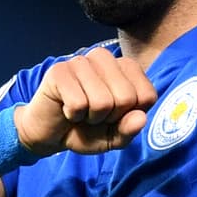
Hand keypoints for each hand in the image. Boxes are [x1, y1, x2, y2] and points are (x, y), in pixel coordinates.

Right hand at [14, 47, 157, 155]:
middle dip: (110, 117)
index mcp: (125, 68)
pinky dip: (73, 115)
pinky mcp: (59, 71)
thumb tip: (141, 118)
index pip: (147, 95)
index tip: (114, 116)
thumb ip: (129, 130)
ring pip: (103, 101)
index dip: (130, 116)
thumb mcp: (113, 138)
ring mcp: (81, 61)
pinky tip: (66, 109)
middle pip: (126, 97)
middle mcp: (105, 58)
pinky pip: (78, 103)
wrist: (49, 134)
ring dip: (91, 117)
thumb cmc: (85, 130)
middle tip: (94, 115)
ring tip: (81, 112)